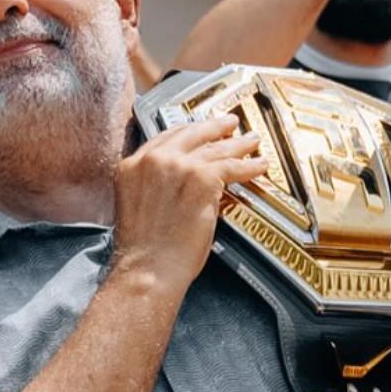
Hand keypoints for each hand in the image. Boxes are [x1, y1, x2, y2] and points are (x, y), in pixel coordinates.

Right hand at [112, 117, 265, 297]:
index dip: (188, 132)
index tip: (201, 130)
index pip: (165, 139)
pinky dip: (249, 166)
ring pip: (215, 148)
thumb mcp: (139, 205)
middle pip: (190, 134)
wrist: (148, 268)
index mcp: (131, 166)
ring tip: (252, 142)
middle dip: (214, 127)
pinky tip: (259, 165)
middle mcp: (152, 159)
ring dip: (238, 145)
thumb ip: (156, 186)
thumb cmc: (144, 251)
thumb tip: (183, 182)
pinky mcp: (202, 178)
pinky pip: (232, 166)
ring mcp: (178, 166)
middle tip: (230, 123)